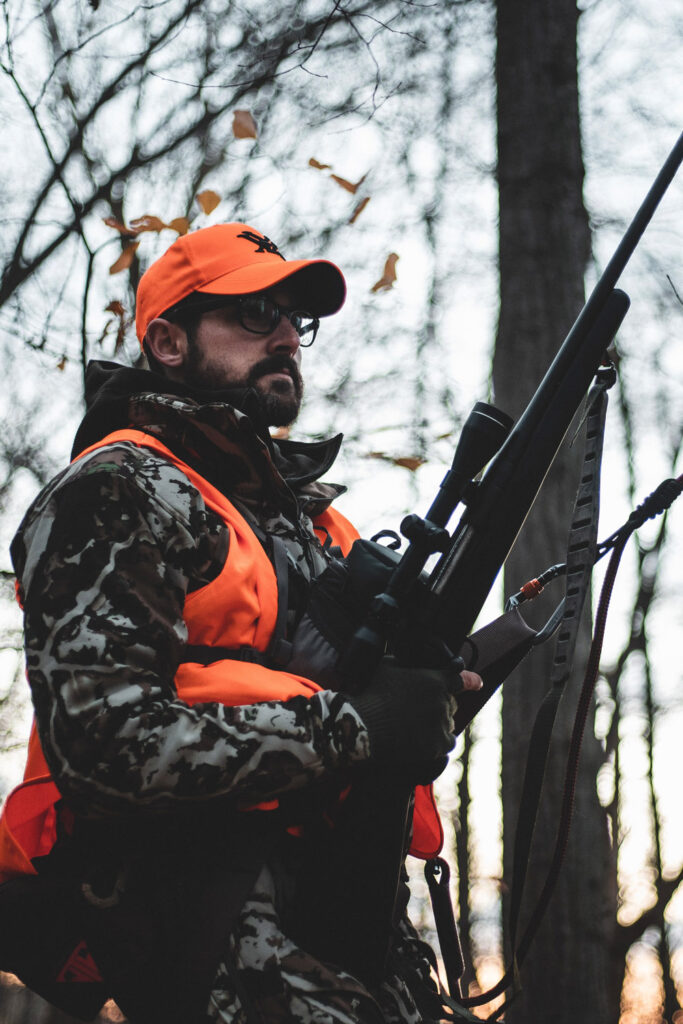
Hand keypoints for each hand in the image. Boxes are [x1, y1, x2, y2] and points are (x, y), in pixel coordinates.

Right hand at [344, 658, 481, 782]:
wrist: (363, 725)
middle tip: (419, 708)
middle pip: (451, 703)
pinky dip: (439, 741)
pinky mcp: (436, 746)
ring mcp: (441, 725)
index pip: (461, 679)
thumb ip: (404, 663)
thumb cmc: (372, 693)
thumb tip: (407, 664)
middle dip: (440, 704)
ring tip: (415, 725)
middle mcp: (443, 702)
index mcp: (435, 680)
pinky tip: (424, 740)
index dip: (471, 680)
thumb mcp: (387, 666)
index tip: (478, 683)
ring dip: (438, 723)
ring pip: (448, 723)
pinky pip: (447, 742)